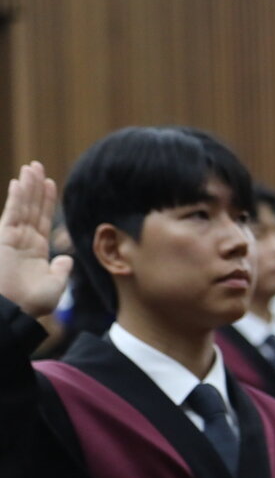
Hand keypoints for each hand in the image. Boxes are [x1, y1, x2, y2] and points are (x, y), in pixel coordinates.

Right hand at [0, 162, 72, 317]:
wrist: (12, 311)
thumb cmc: (31, 304)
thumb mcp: (54, 287)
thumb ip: (61, 270)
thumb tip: (66, 258)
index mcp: (36, 251)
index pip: (42, 219)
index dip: (46, 201)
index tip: (51, 183)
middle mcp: (23, 241)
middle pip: (31, 208)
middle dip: (35, 187)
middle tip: (37, 166)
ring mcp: (12, 239)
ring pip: (22, 207)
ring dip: (27, 186)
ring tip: (31, 167)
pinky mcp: (3, 238)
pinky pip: (11, 214)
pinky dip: (16, 198)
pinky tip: (19, 182)